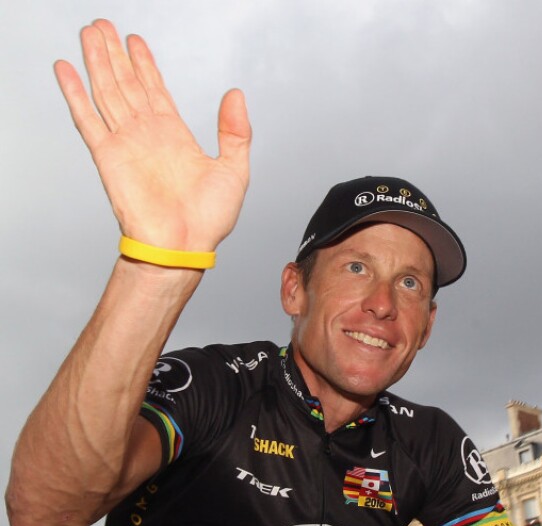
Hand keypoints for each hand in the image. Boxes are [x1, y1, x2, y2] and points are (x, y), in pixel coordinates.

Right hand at [55, 20, 250, 251]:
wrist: (183, 245)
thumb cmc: (208, 220)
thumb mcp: (235, 170)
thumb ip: (235, 132)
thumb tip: (236, 95)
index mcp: (175, 137)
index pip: (155, 90)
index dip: (145, 65)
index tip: (136, 41)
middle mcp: (148, 135)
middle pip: (126, 83)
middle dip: (115, 54)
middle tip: (103, 25)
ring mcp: (127, 143)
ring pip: (107, 91)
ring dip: (97, 62)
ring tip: (90, 33)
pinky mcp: (108, 156)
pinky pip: (87, 118)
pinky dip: (74, 93)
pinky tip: (66, 70)